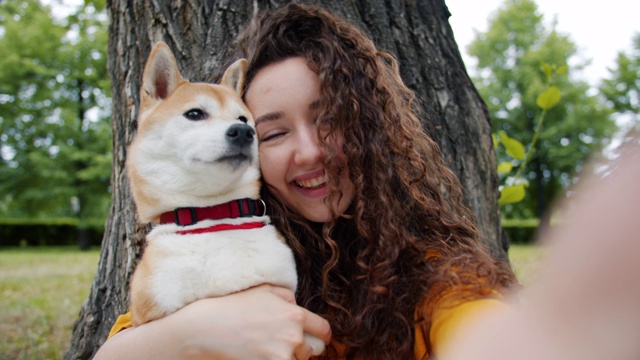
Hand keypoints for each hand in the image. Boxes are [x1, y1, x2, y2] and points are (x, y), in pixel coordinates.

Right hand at [172, 284, 330, 359]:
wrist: (205, 329)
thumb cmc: (232, 306)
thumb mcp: (263, 290)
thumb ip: (287, 297)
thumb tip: (298, 306)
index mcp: (295, 315)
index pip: (323, 330)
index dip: (322, 335)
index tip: (319, 338)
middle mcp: (293, 337)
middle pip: (313, 350)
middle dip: (303, 348)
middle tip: (284, 343)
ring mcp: (282, 356)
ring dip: (288, 357)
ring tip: (268, 348)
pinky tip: (262, 356)